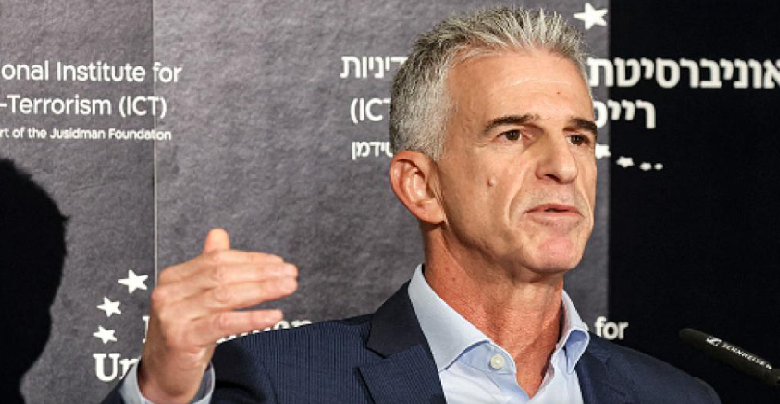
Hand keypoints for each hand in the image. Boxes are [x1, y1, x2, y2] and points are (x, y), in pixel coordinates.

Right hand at [137, 228, 297, 403]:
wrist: (162, 373)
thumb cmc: (184, 333)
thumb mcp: (195, 297)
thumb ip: (207, 266)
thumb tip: (218, 234)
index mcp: (173, 277)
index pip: (218, 259)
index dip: (252, 259)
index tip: (278, 262)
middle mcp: (169, 293)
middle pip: (223, 275)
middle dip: (262, 272)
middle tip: (290, 273)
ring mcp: (173, 316)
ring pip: (226, 296)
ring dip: (262, 290)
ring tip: (287, 288)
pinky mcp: (182, 338)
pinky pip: (224, 323)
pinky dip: (252, 318)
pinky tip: (273, 315)